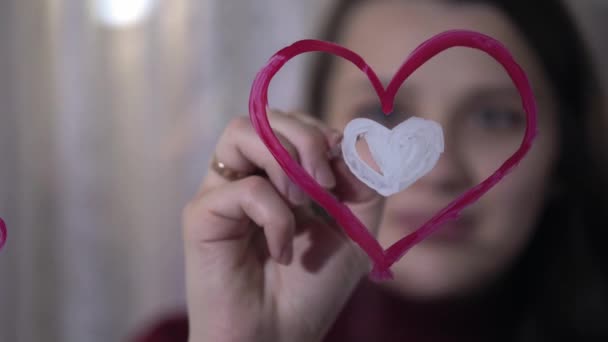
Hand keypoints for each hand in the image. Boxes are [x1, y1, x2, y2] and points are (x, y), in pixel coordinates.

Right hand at [183, 110, 383, 341]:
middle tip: (325, 183)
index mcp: (280, 176)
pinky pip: (245, 189)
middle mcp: (248, 176)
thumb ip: (366, 182)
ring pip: (241, 131)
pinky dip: (276, 216)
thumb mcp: (356, 230)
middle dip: (307, 139)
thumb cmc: (312, 290)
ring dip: (284, 160)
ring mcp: (223, 192)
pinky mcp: (202, 214)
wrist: (276, 338)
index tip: (345, 171)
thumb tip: (356, 139)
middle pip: (268, 117)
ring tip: (301, 202)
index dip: (324, 134)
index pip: (296, 124)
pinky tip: (282, 250)